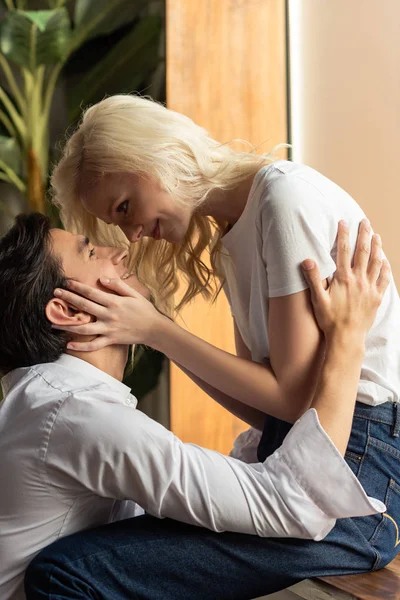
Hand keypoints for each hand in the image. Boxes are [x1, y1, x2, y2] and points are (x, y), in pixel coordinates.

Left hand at [52, 278, 165, 350]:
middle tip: (54, 294)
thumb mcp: (134, 294)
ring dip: (67, 325)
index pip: (92, 292)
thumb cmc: (145, 310)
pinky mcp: (111, 340)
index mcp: (114, 302)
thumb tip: (102, 279)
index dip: (77, 287)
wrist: (155, 329)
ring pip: (84, 328)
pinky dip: (80, 346)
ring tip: (53, 322)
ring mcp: (109, 328)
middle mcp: (109, 315)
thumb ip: (118, 285)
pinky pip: (93, 345)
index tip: (66, 283)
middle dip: (68, 299)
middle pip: (84, 306)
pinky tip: (68, 345)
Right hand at [301, 219, 389, 340]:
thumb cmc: (330, 319)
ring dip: (377, 247)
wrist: (347, 338)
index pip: (343, 251)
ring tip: (376, 235)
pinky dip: (385, 268)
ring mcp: (370, 288)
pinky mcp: (377, 297)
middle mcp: (359, 280)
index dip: (343, 234)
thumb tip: (307, 260)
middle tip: (365, 222)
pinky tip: (385, 261)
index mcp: (344, 278)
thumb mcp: (318, 299)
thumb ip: (313, 278)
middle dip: (364, 234)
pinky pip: (384, 279)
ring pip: (376, 262)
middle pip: (363, 252)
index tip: (343, 222)